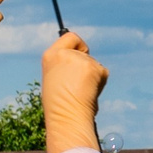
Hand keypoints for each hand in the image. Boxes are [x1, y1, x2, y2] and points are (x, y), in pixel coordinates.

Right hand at [41, 33, 107, 152]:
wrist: (66, 116)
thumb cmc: (60, 104)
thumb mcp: (55, 78)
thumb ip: (65, 66)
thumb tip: (82, 62)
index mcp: (50, 56)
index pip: (70, 36)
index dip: (78, 45)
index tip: (82, 53)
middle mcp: (64, 54)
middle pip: (85, 50)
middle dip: (86, 65)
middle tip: (79, 83)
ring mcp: (79, 60)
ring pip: (94, 63)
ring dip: (93, 75)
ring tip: (81, 91)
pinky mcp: (93, 68)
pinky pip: (102, 72)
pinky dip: (100, 82)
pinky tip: (89, 92)